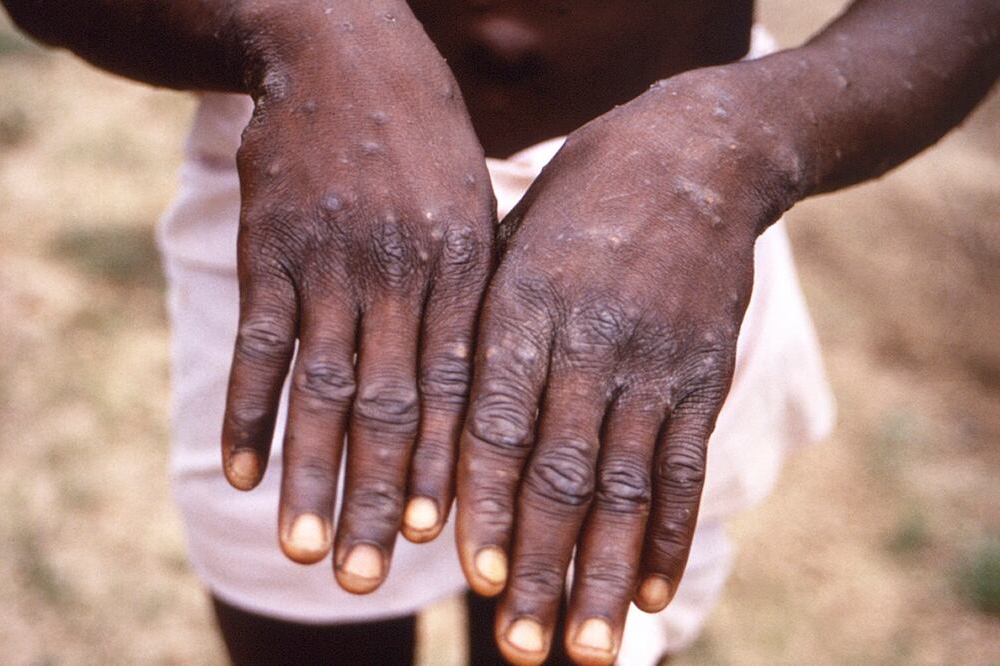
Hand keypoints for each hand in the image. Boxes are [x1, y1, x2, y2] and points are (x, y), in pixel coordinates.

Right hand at [220, 4, 494, 593]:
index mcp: (463, 267)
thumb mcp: (475, 204)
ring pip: (321, 388)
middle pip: (391, 406)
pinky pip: (258, 344)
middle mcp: (400, 273)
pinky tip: (238, 472)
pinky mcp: (269, 250)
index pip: (459, 388)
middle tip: (371, 578)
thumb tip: (485, 391)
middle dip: (382, 497)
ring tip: (306, 550)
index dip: (450, 468)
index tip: (443, 541)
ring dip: (311, 475)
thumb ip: (476, 293)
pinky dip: (246, 411)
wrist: (344, 50)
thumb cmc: (424, 141)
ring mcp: (330, 261)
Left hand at [455, 67, 798, 663]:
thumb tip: (430, 430)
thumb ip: (478, 331)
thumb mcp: (509, 242)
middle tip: (520, 647)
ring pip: (625, 484)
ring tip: (584, 648)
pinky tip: (650, 592)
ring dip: (602, 573)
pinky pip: (685, 465)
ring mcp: (653, 360)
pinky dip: (668, 534)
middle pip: (560, 471)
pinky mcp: (702, 374)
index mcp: (523, 305)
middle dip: (539, 565)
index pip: (496, 420)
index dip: (484, 501)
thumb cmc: (575, 205)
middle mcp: (589, 339)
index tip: (470, 575)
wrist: (693, 155)